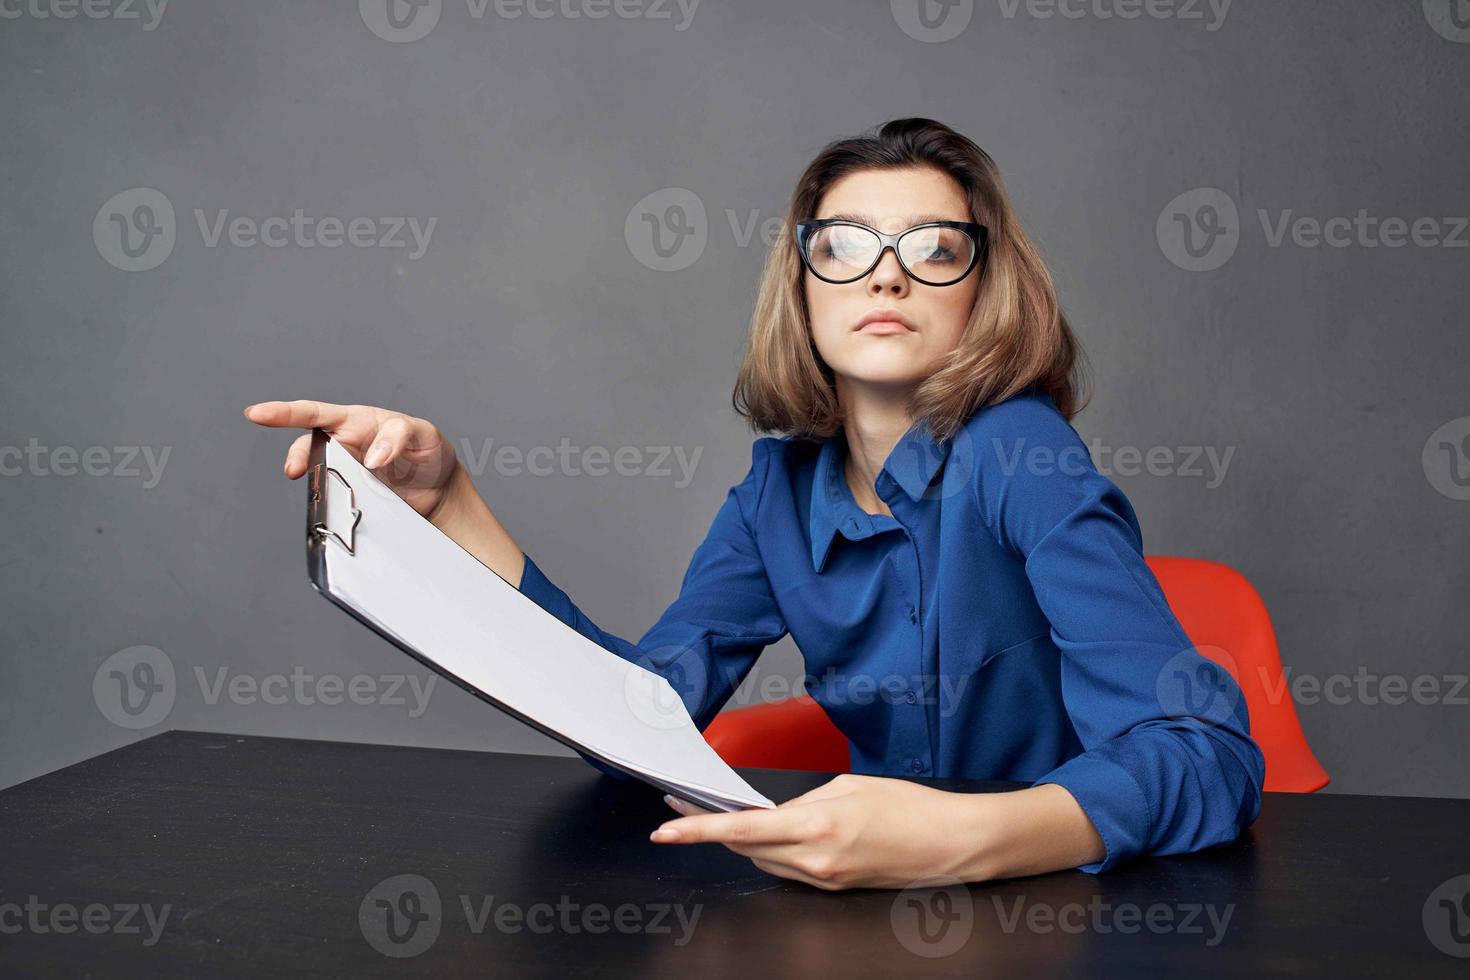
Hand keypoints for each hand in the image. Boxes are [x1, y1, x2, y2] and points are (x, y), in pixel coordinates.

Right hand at [243, 400, 460, 518]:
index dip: (283, 412)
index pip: (314, 413)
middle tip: (295, 470)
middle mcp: (343, 448)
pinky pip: (333, 504)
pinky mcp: (350, 501)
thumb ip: (398, 436)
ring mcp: (344, 476)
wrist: (440, 491)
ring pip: (317, 478)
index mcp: (355, 422)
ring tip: (330, 492)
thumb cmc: (426, 451)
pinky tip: (341, 514)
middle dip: (298, 456)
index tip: (257, 414)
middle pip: (308, 448)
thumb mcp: (421, 434)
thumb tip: (371, 455)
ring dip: (317, 485)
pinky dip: (332, 508)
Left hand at [651, 774, 987, 890]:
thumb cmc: (911, 808)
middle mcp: (815, 859)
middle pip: (745, 848)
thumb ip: (805, 799)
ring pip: (764, 861)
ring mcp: (824, 879)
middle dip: (712, 830)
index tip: (665, 829)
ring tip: (722, 815)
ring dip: (741, 841)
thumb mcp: (850, 785)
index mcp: (817, 825)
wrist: (952, 845)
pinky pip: (789, 870)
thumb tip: (777, 810)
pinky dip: (773, 851)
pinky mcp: (834, 888)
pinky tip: (770, 834)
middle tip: (684, 807)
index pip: (741, 829)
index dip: (697, 831)